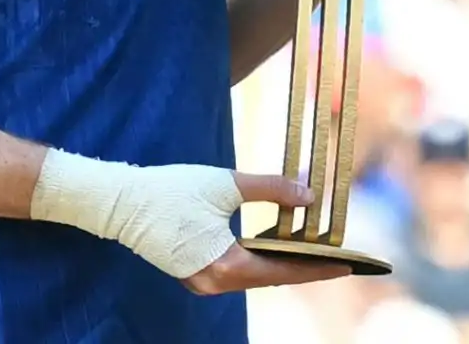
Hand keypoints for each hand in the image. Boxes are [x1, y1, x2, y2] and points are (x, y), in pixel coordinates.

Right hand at [33, 151, 347, 289]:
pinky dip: (260, 258)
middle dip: (306, 265)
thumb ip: (271, 189)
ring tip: (315, 248)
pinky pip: (238, 269)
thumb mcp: (225, 185)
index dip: (319, 267)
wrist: (119, 201)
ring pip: (255, 274)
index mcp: (225, 267)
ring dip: (282, 261)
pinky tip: (276, 242)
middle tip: (340, 256)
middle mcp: (215, 283)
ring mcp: (204, 281)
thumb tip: (309, 196)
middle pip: (272, 278)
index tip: (349, 264)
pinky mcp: (195, 272)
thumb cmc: (169, 190)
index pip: (284, 272)